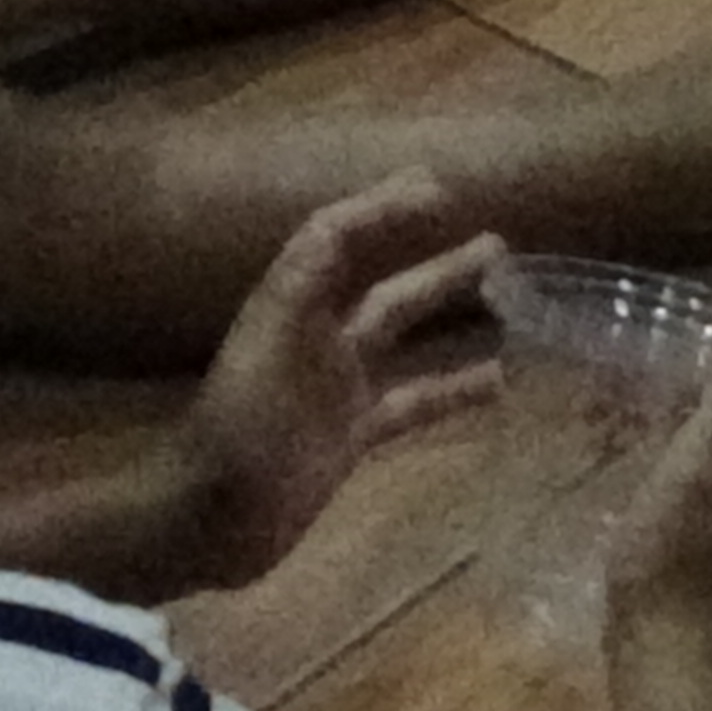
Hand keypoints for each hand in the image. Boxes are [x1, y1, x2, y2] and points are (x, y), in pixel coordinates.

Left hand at [174, 172, 508, 588]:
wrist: (208, 521)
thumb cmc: (236, 434)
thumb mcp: (265, 348)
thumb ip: (297, 284)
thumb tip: (338, 222)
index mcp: (289, 307)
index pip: (337, 237)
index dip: (383, 208)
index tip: (440, 189)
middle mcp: (314, 337)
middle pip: (380, 281)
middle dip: (428, 252)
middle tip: (493, 236)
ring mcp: (335, 388)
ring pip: (401, 333)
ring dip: (445, 305)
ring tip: (503, 281)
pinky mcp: (350, 435)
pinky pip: (412, 401)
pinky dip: (452, 389)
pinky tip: (500, 382)